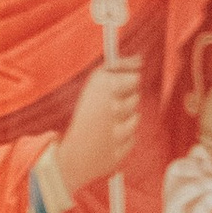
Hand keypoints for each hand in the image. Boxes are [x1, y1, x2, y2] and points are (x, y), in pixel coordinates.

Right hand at [57, 57, 142, 198]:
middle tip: (108, 107)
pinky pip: (131, 138)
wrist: (71, 153)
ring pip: (135, 118)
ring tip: (107, 124)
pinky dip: (123, 139)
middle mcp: (113, 107)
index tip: (120, 86)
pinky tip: (108, 140)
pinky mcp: (121, 150)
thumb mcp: (93, 83)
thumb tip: (141, 59)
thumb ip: (117, 68)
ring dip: (125, 120)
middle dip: (125, 101)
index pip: (135, 78)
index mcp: (106, 87)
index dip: (128, 82)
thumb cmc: (84, 113)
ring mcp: (117, 130)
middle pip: (135, 97)